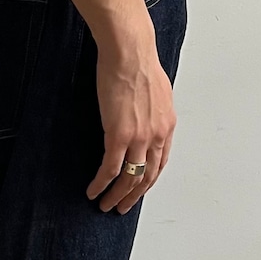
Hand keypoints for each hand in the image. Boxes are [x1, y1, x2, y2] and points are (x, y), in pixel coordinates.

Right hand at [86, 15, 176, 213]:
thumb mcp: (157, 90)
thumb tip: (147, 113)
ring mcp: (139, 138)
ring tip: (106, 205)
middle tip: (122, 207)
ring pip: (129, 178)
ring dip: (117, 196)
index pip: (160, 162)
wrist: (129, 52)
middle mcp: (157, 136)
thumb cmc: (138, 61)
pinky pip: (110, 169)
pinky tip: (93, 191)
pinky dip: (101, 184)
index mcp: (167, 125)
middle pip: (147, 176)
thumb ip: (153, 109)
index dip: (148, 179)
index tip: (139, 189)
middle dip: (134, 195)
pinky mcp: (119, 135)